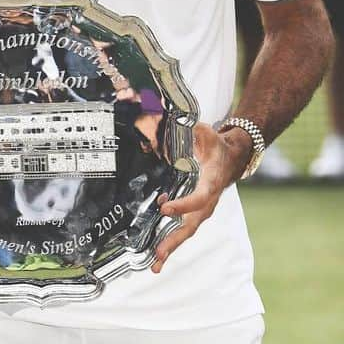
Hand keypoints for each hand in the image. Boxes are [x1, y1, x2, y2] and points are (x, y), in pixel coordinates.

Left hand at [151, 121, 251, 272]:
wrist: (233, 157)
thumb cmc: (217, 145)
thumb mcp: (206, 133)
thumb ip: (192, 131)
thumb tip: (171, 124)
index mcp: (211, 184)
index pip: (198, 198)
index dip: (183, 205)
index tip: (165, 207)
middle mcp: (207, 202)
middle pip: (191, 225)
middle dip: (174, 241)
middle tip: (158, 256)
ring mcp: (202, 209)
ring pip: (186, 231)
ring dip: (171, 247)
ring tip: (155, 265)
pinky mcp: (195, 211)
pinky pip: (183, 228)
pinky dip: (170, 240)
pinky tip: (156, 250)